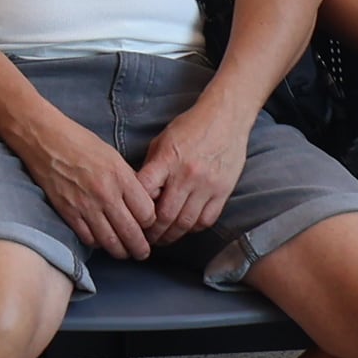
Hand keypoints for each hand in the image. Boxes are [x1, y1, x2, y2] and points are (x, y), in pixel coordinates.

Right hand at [17, 106, 155, 260]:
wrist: (45, 140)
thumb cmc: (80, 143)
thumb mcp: (113, 156)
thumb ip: (128, 180)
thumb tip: (140, 201)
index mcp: (121, 177)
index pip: (147, 214)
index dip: (150, 224)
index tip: (148, 226)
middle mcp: (106, 194)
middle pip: (132, 233)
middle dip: (141, 248)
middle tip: (142, 252)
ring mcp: (86, 206)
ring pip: (111, 242)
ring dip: (121, 252)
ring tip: (124, 253)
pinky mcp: (68, 213)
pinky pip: (89, 239)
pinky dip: (97, 244)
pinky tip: (101, 241)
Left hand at [135, 94, 254, 240]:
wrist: (225, 118)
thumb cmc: (189, 128)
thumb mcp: (161, 142)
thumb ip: (151, 168)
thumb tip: (139, 194)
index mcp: (167, 160)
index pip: (145, 192)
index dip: (136, 210)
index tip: (132, 219)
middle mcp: (187, 175)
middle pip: (165, 216)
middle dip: (152, 232)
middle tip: (145, 239)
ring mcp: (207, 185)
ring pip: (186, 223)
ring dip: (172, 235)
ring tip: (163, 238)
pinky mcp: (223, 191)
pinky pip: (206, 219)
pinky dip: (193, 228)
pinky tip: (185, 228)